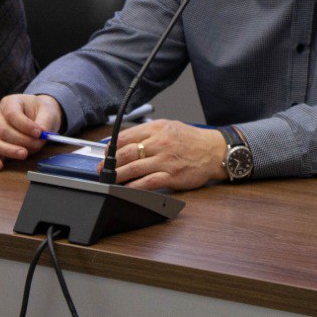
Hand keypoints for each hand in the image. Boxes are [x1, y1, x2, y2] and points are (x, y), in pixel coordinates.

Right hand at [0, 94, 61, 170]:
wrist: (38, 115)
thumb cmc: (40, 111)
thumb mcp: (47, 110)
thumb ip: (45, 120)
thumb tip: (43, 132)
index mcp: (9, 103)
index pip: (12, 114)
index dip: (25, 125)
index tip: (38, 132)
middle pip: (4, 130)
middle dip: (22, 140)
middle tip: (38, 143)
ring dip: (10, 151)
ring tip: (24, 154)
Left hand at [110, 119, 227, 190]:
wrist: (214, 151)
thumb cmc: (192, 140)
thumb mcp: (169, 127)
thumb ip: (149, 132)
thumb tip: (126, 141)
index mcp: (157, 129)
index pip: (125, 136)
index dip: (111, 147)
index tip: (105, 154)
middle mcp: (159, 143)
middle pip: (126, 153)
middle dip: (110, 163)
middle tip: (102, 169)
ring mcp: (165, 160)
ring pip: (133, 168)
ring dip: (117, 176)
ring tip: (109, 180)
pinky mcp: (171, 176)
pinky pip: (147, 182)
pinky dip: (133, 187)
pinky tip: (126, 189)